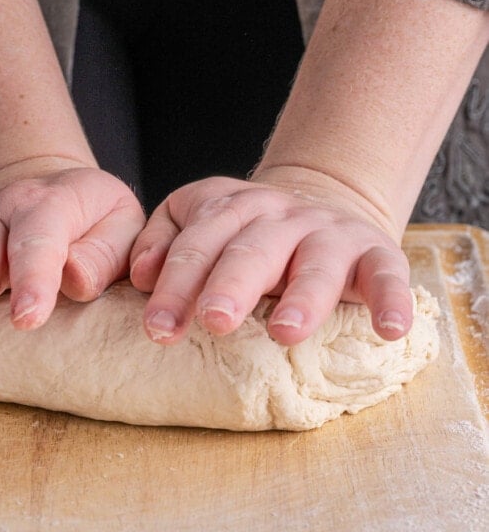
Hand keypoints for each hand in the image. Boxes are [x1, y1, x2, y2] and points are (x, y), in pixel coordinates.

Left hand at [129, 169, 412, 345]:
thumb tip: (140, 275)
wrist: (324, 200)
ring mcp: (330, 234)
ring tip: (285, 332)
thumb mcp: (197, 219)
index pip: (200, 242)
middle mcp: (281, 217)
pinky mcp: (376, 254)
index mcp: (232, 208)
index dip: (177, 284)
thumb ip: (163, 241)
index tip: (158, 326)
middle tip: (214, 321)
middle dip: (231, 285)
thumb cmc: (247, 231)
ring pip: (316, 262)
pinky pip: (387, 275)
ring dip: (303, 296)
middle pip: (252, 249)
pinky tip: (390, 330)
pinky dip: (392, 299)